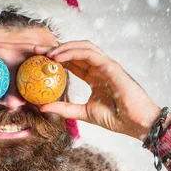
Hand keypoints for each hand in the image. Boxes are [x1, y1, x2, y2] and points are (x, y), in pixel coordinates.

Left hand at [34, 41, 170, 140]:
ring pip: (82, 47)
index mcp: (94, 77)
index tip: (37, 61)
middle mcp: (99, 68)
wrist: (134, 123)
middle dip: (54, 49)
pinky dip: (72, 52)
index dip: (55, 60)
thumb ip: (64, 108)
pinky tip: (58, 58)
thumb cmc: (115, 119)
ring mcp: (106, 65)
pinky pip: (89, 53)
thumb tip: (42, 107)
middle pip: (74, 52)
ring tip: (46, 53)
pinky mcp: (110, 65)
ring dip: (63, 47)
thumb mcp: (82, 113)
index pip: (72, 63)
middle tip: (35, 51)